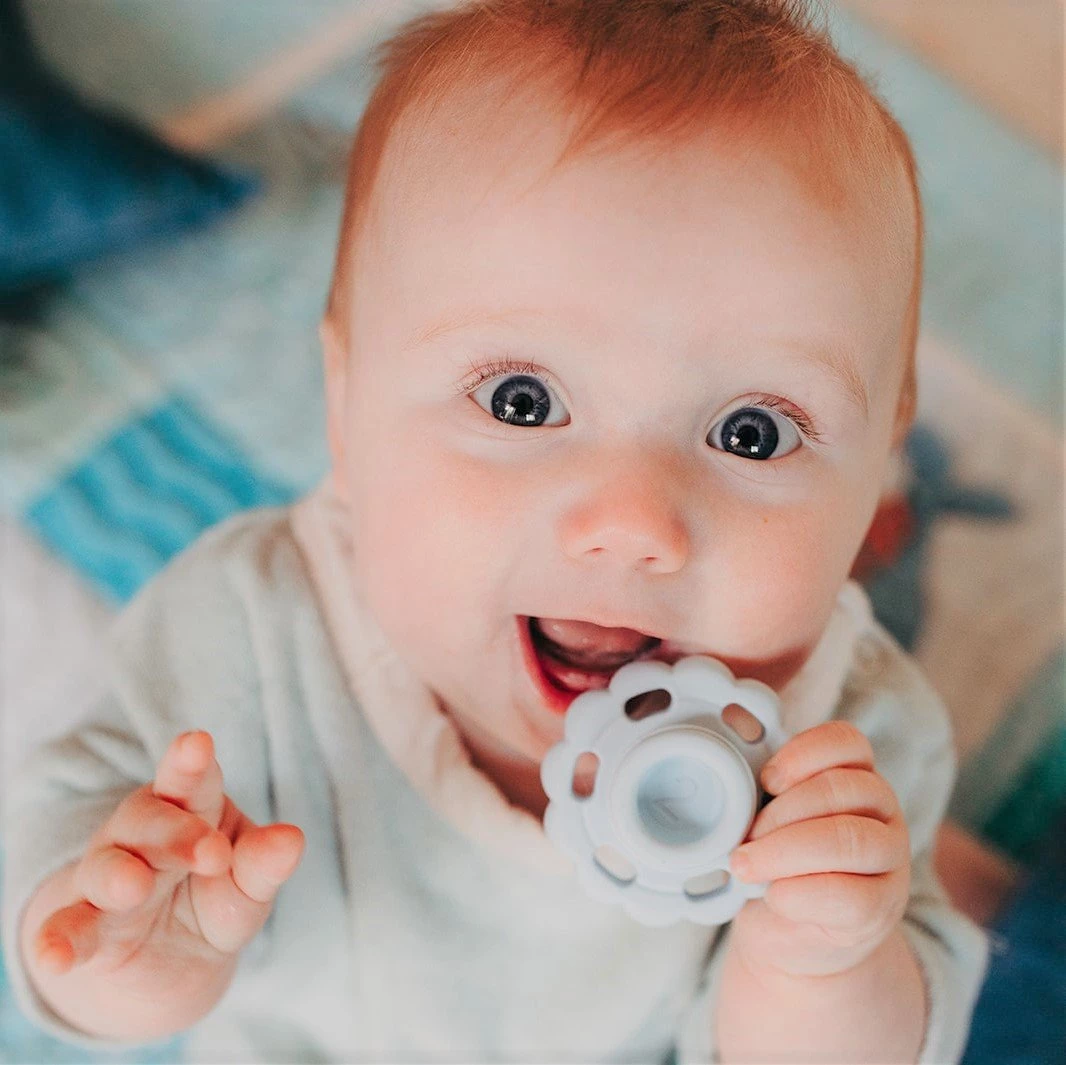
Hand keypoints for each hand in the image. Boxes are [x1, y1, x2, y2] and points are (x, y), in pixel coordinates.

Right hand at [32, 731, 303, 1001]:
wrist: (173, 961)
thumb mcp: (247, 886)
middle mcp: (141, 835)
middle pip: (150, 820)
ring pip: (106, 869)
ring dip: (118, 877)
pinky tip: (52, 955)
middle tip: (212, 852)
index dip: (190, 762)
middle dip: (176, 832)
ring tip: (134, 886)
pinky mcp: (83, 928)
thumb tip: (293, 839)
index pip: (191, 780)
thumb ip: (263, 864)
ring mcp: (107, 878)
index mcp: (190, 808)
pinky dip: (57, 942)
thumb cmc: (215, 898)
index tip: (198, 742)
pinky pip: (66, 930)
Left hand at [728, 721, 909, 978]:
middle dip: (781, 813)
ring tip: (746, 865)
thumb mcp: (767, 814)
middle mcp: (883, 810)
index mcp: (856, 775)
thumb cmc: (777, 860)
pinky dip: (798, 894)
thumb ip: (760, 778)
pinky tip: (774, 895)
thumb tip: (733, 717)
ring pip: (850, 839)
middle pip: (842, 790)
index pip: (847, 742)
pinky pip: (849, 896)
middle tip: (744, 837)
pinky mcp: (882, 909)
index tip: (766, 780)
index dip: (803, 753)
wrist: (791, 934)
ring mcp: (890, 859)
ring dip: (785, 851)